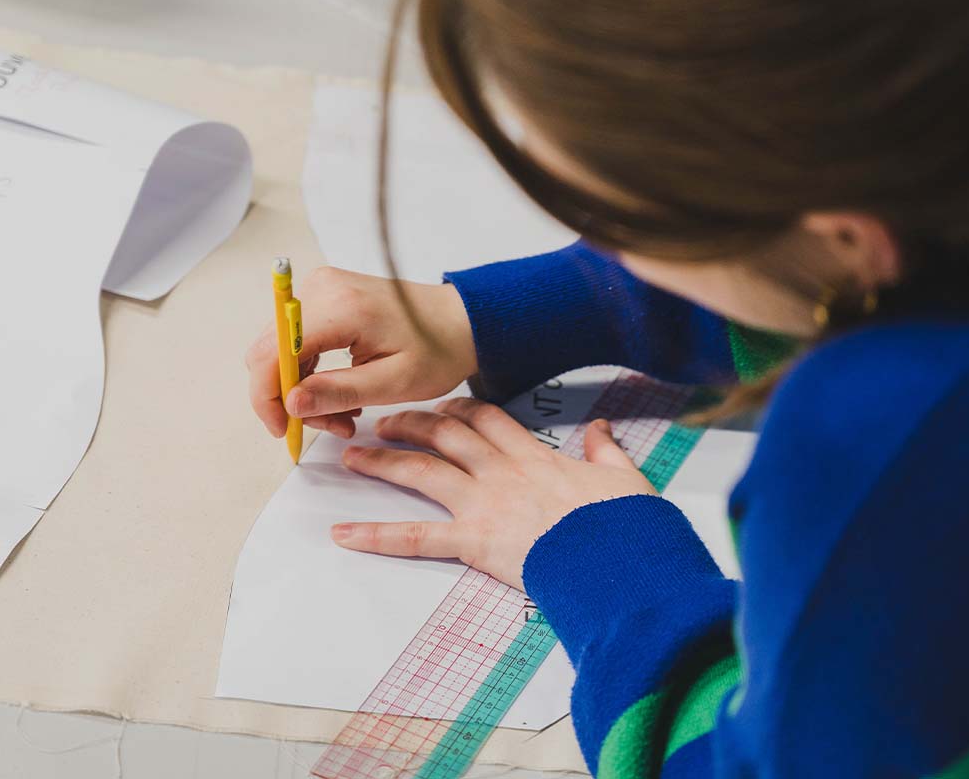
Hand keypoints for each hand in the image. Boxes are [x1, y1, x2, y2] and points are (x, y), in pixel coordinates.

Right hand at [245, 267, 476, 439]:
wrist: (461, 321)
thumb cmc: (438, 349)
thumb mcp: (393, 383)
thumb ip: (339, 393)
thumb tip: (290, 403)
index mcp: (341, 307)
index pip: (273, 351)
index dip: (267, 396)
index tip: (284, 428)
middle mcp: (322, 288)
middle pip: (271, 351)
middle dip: (292, 397)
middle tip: (333, 424)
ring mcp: (322, 288)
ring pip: (282, 350)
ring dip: (305, 389)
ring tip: (345, 414)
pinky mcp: (326, 296)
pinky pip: (299, 341)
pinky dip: (313, 373)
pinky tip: (343, 393)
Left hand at [330, 398, 656, 588]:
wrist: (617, 559)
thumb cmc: (623, 523)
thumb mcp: (623, 476)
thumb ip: (605, 449)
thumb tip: (600, 429)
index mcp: (535, 456)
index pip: (487, 419)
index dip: (459, 410)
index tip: (444, 408)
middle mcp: (502, 471)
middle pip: (446, 435)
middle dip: (412, 424)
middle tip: (385, 422)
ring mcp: (483, 504)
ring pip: (423, 471)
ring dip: (383, 461)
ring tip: (352, 456)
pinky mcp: (473, 541)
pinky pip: (416, 537)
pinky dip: (377, 535)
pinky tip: (345, 533)